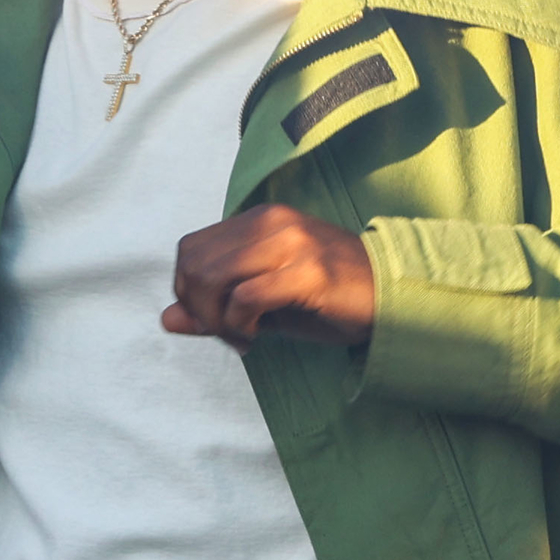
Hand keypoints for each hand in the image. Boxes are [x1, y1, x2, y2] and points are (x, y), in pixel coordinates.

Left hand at [164, 203, 376, 346]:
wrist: (392, 298)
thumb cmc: (328, 299)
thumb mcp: (263, 303)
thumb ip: (214, 307)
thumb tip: (168, 319)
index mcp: (258, 220)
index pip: (190, 250)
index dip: (188, 292)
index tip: (215, 321)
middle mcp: (271, 222)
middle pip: (193, 264)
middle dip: (198, 310)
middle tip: (227, 334)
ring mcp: (290, 243)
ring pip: (212, 278)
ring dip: (216, 320)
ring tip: (241, 336)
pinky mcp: (307, 271)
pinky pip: (245, 297)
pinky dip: (239, 325)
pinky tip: (256, 338)